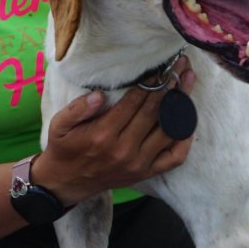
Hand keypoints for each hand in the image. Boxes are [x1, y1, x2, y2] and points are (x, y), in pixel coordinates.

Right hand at [32, 57, 195, 205]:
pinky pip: (175, 157)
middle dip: (170, 86)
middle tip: (182, 65)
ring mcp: (139, 163)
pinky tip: (190, 120)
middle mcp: (125, 150)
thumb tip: (99, 94)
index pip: (134, 103)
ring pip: (169, 131)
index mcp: (103, 135)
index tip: (162, 66)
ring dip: (182, 105)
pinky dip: (185, 139)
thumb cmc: (65, 148)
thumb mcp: (59, 125)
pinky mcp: (147, 172)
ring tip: (190, 81)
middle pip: (154, 112)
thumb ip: (77, 108)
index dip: (150, 83)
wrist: (68, 182)